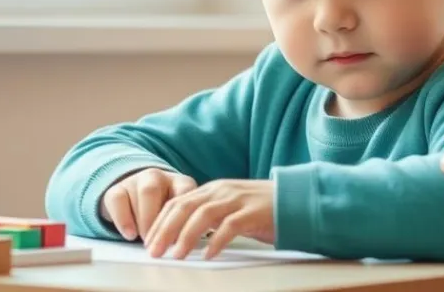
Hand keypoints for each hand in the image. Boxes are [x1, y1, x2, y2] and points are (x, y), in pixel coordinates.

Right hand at [101, 168, 197, 241]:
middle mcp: (158, 177)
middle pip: (156, 191)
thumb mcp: (179, 216)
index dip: (181, 215)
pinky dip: (124, 220)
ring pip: (142, 194)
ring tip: (147, 241)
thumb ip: (183, 224)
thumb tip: (183, 244)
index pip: (184, 191)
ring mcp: (136, 180)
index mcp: (180, 182)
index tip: (180, 239)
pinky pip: (118, 200)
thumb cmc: (165, 213)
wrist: (138, 202)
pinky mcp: (117, 189)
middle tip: (159, 243)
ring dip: (145, 221)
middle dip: (156, 220)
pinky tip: (131, 235)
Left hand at [144, 179, 274, 259]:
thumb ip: (207, 214)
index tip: (149, 241)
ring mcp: (237, 200)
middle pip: (185, 207)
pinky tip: (209, 255)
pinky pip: (230, 226)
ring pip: (204, 215)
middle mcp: (222, 191)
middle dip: (166, 230)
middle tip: (154, 251)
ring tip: (177, 255)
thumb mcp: (228, 206)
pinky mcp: (253, 213)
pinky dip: (217, 241)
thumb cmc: (259, 208)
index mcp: (212, 189)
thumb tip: (180, 235)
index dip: (160, 221)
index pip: (178, 202)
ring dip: (187, 236)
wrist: (294, 200)